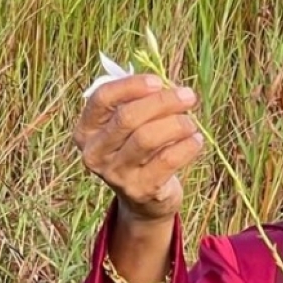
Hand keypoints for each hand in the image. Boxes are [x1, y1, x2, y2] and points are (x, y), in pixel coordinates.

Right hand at [73, 74, 203, 222]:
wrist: (145, 201)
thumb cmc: (137, 151)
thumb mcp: (128, 127)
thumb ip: (136, 102)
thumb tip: (166, 84)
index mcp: (86, 131)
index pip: (102, 98)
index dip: (132, 86)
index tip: (158, 81)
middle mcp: (95, 154)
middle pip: (128, 117)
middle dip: (162, 102)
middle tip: (188, 96)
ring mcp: (117, 175)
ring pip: (147, 138)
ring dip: (176, 124)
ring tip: (191, 121)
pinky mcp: (142, 190)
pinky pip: (167, 160)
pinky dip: (186, 146)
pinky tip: (196, 140)